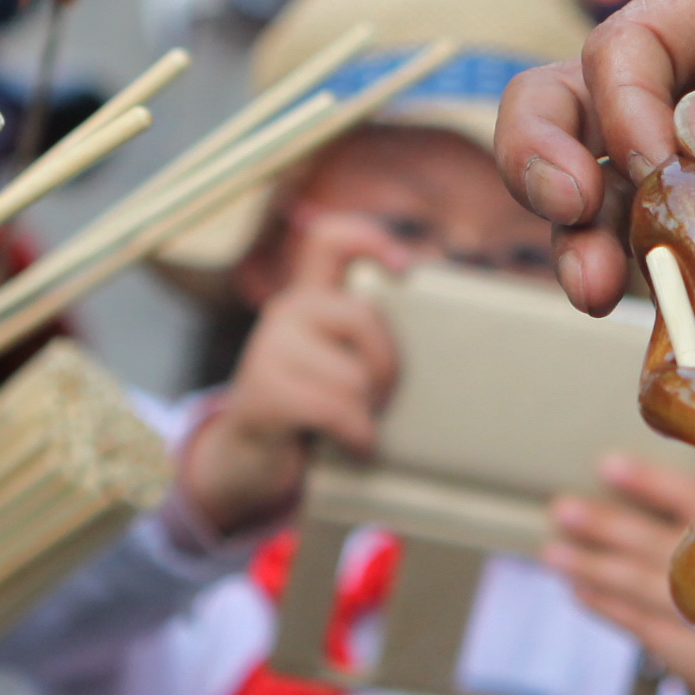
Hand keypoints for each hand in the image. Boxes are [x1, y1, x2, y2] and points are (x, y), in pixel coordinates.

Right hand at [174, 210, 410, 535]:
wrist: (249, 456)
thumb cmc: (312, 406)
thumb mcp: (336, 359)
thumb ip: (367, 336)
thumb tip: (445, 334)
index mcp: (310, 297)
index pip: (330, 239)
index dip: (369, 238)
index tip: (403, 267)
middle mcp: (285, 311)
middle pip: (363, 317)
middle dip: (388, 365)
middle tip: (385, 397)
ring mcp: (267, 349)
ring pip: (354, 375)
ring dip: (369, 413)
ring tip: (360, 425)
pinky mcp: (263, 392)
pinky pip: (336, 411)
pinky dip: (358, 436)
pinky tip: (356, 444)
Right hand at [494, 0, 694, 453]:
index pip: (636, 38)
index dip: (624, 102)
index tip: (657, 165)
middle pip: (576, 97)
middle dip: (546, 151)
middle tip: (562, 208)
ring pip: (592, 184)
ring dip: (570, 233)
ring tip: (589, 288)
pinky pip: (654, 263)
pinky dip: (636, 292)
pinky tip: (651, 319)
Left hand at [548, 455, 694, 694]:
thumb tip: (624, 480)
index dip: (653, 483)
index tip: (606, 465)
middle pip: (669, 547)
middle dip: (611, 528)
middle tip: (562, 508)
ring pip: (651, 589)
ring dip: (597, 568)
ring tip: (552, 552)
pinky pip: (648, 630)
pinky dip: (610, 609)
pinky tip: (579, 591)